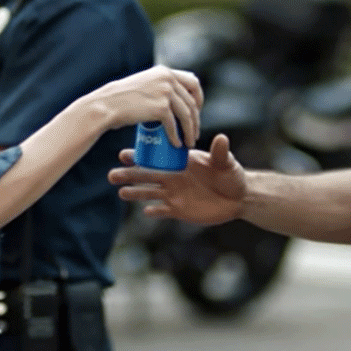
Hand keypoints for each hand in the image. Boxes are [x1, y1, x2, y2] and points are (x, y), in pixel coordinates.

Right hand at [84, 65, 201, 146]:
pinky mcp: (161, 108)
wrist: (106, 105)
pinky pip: (174, 125)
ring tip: (188, 142)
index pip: (193, 81)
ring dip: (190, 131)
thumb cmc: (121, 99)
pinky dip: (177, 137)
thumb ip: (156, 86)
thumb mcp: (143, 84)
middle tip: (193, 132)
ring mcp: (165, 92)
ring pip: (187, 115)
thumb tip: (170, 98)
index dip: (198, 98)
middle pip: (192, 101)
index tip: (195, 111)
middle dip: (196, 119)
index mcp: (165, 71)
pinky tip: (176, 144)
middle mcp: (168, 78)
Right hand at [109, 133, 245, 226]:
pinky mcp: (180, 211)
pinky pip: (163, 211)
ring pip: (150, 194)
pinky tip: (146, 211)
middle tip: (111, 175)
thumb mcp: (226, 162)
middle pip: (146, 176)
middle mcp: (173, 178)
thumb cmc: (232, 175)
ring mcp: (174, 195)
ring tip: (121, 192)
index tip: (123, 155)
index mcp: (179, 163)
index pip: (156, 159)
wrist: (239, 198)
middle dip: (129, 175)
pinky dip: (154, 211)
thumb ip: (220, 153)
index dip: (140, 157)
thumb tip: (221, 138)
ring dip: (135, 193)